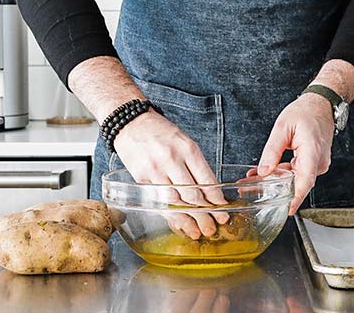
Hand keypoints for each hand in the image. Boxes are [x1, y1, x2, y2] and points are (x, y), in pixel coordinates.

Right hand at [68, 57, 227, 238]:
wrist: (130, 123)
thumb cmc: (160, 132)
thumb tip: (209, 191)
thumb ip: (196, 165)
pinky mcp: (141, 179)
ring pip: (175, 202)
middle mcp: (172, 160)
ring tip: (197, 232)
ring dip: (188, 219)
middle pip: (192, 194)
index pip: (206, 179)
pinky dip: (169, 215)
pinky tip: (178, 224)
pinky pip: (158, 202)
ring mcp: (155, 171)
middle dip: (205, 214)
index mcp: (187, 149)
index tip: (223, 209)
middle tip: (213, 227)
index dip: (216, 198)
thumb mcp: (184, 141)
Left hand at [257, 94, 334, 214]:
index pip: (305, 182)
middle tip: (251, 188)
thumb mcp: (283, 127)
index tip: (286, 210)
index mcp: (312, 152)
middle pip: (297, 183)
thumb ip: (272, 151)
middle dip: (275, 189)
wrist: (321, 105)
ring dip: (277, 180)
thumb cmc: (306, 112)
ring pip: (296, 179)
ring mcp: (317, 163)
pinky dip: (283, 173)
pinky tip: (268, 171)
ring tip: (254, 178)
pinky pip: (298, 172)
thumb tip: (263, 171)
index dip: (295, 199)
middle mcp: (318, 162)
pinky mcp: (313, 162)